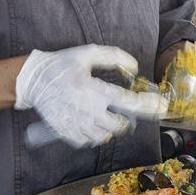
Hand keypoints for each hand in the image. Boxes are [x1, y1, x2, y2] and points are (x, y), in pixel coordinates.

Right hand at [14, 45, 166, 147]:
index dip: (150, 105)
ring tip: (107, 115)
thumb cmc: (62, 65)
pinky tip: (93, 123)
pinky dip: (95, 135)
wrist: (33, 80)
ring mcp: (76, 124)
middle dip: (127, 119)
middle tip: (125, 110)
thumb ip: (114, 57)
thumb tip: (134, 67)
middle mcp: (87, 110)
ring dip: (111, 128)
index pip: (130, 102)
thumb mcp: (88, 53)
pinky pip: (88, 141)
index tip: (161, 106)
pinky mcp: (66, 132)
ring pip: (105, 136)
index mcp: (94, 90)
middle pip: (120, 125)